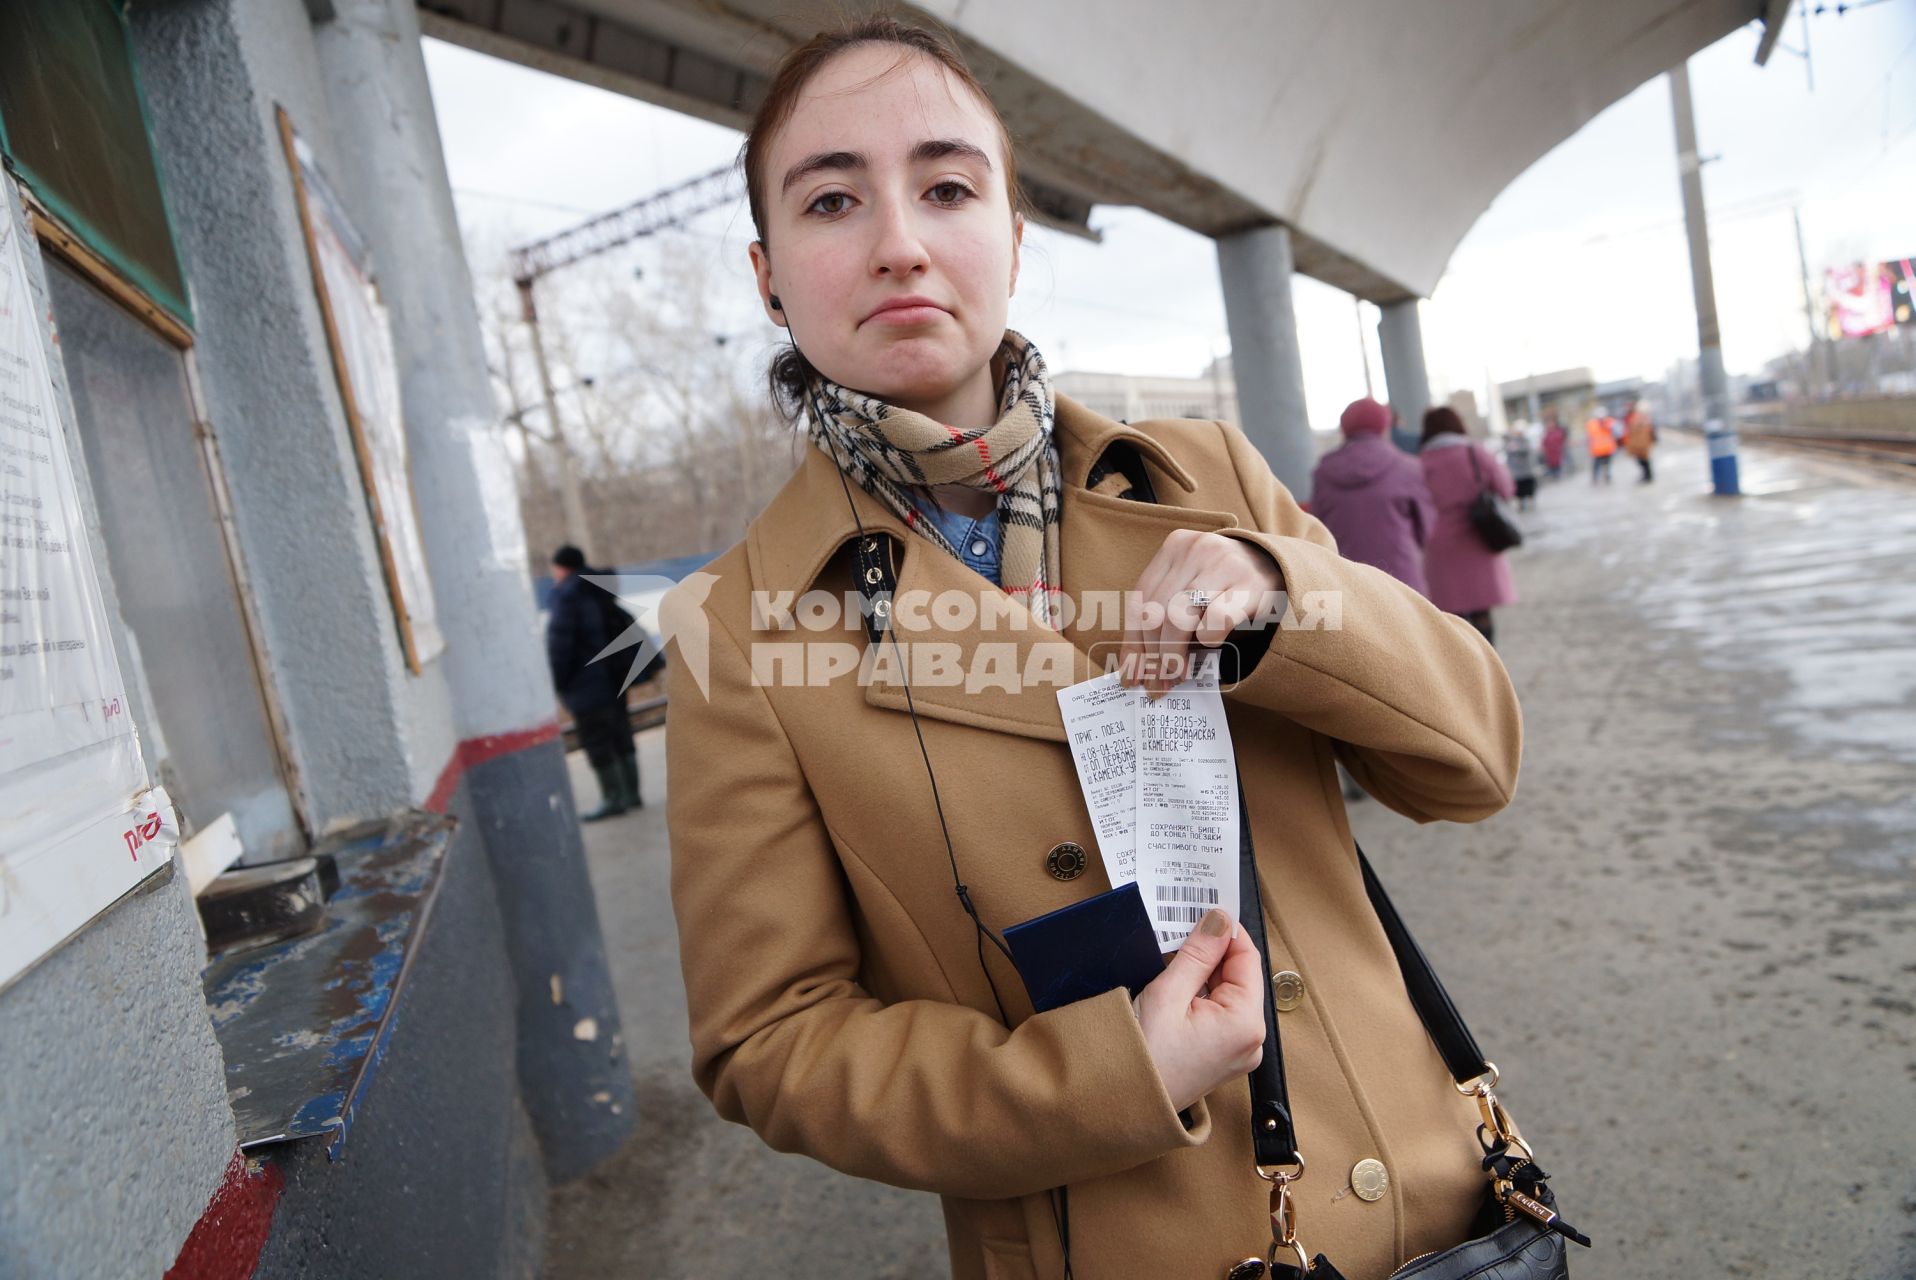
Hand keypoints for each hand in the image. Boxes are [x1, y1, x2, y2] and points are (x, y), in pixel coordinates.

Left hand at [1116, 529, 1283, 697]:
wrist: (1279, 566)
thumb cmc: (1226, 585)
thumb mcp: (1190, 590)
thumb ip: (1162, 617)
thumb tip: (1134, 668)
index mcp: (1175, 546)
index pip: (1139, 600)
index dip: (1133, 642)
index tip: (1132, 675)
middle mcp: (1196, 548)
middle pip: (1155, 612)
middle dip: (1152, 657)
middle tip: (1157, 685)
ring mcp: (1224, 563)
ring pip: (1177, 617)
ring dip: (1173, 655)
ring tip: (1178, 675)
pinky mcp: (1250, 584)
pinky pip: (1215, 620)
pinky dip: (1208, 638)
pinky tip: (1211, 645)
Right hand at [1135, 908, 1265, 1111]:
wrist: (1122, 1104)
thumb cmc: (1143, 1056)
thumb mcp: (1168, 993)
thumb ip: (1198, 953)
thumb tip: (1219, 919)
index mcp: (1246, 1023)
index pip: (1247, 959)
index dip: (1225, 932)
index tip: (1203, 911)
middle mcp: (1251, 1040)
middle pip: (1240, 976)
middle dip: (1212, 953)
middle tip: (1179, 935)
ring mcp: (1239, 1052)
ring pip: (1228, 994)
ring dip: (1204, 974)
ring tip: (1172, 964)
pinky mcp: (1223, 1058)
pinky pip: (1220, 1014)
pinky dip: (1201, 996)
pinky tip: (1176, 990)